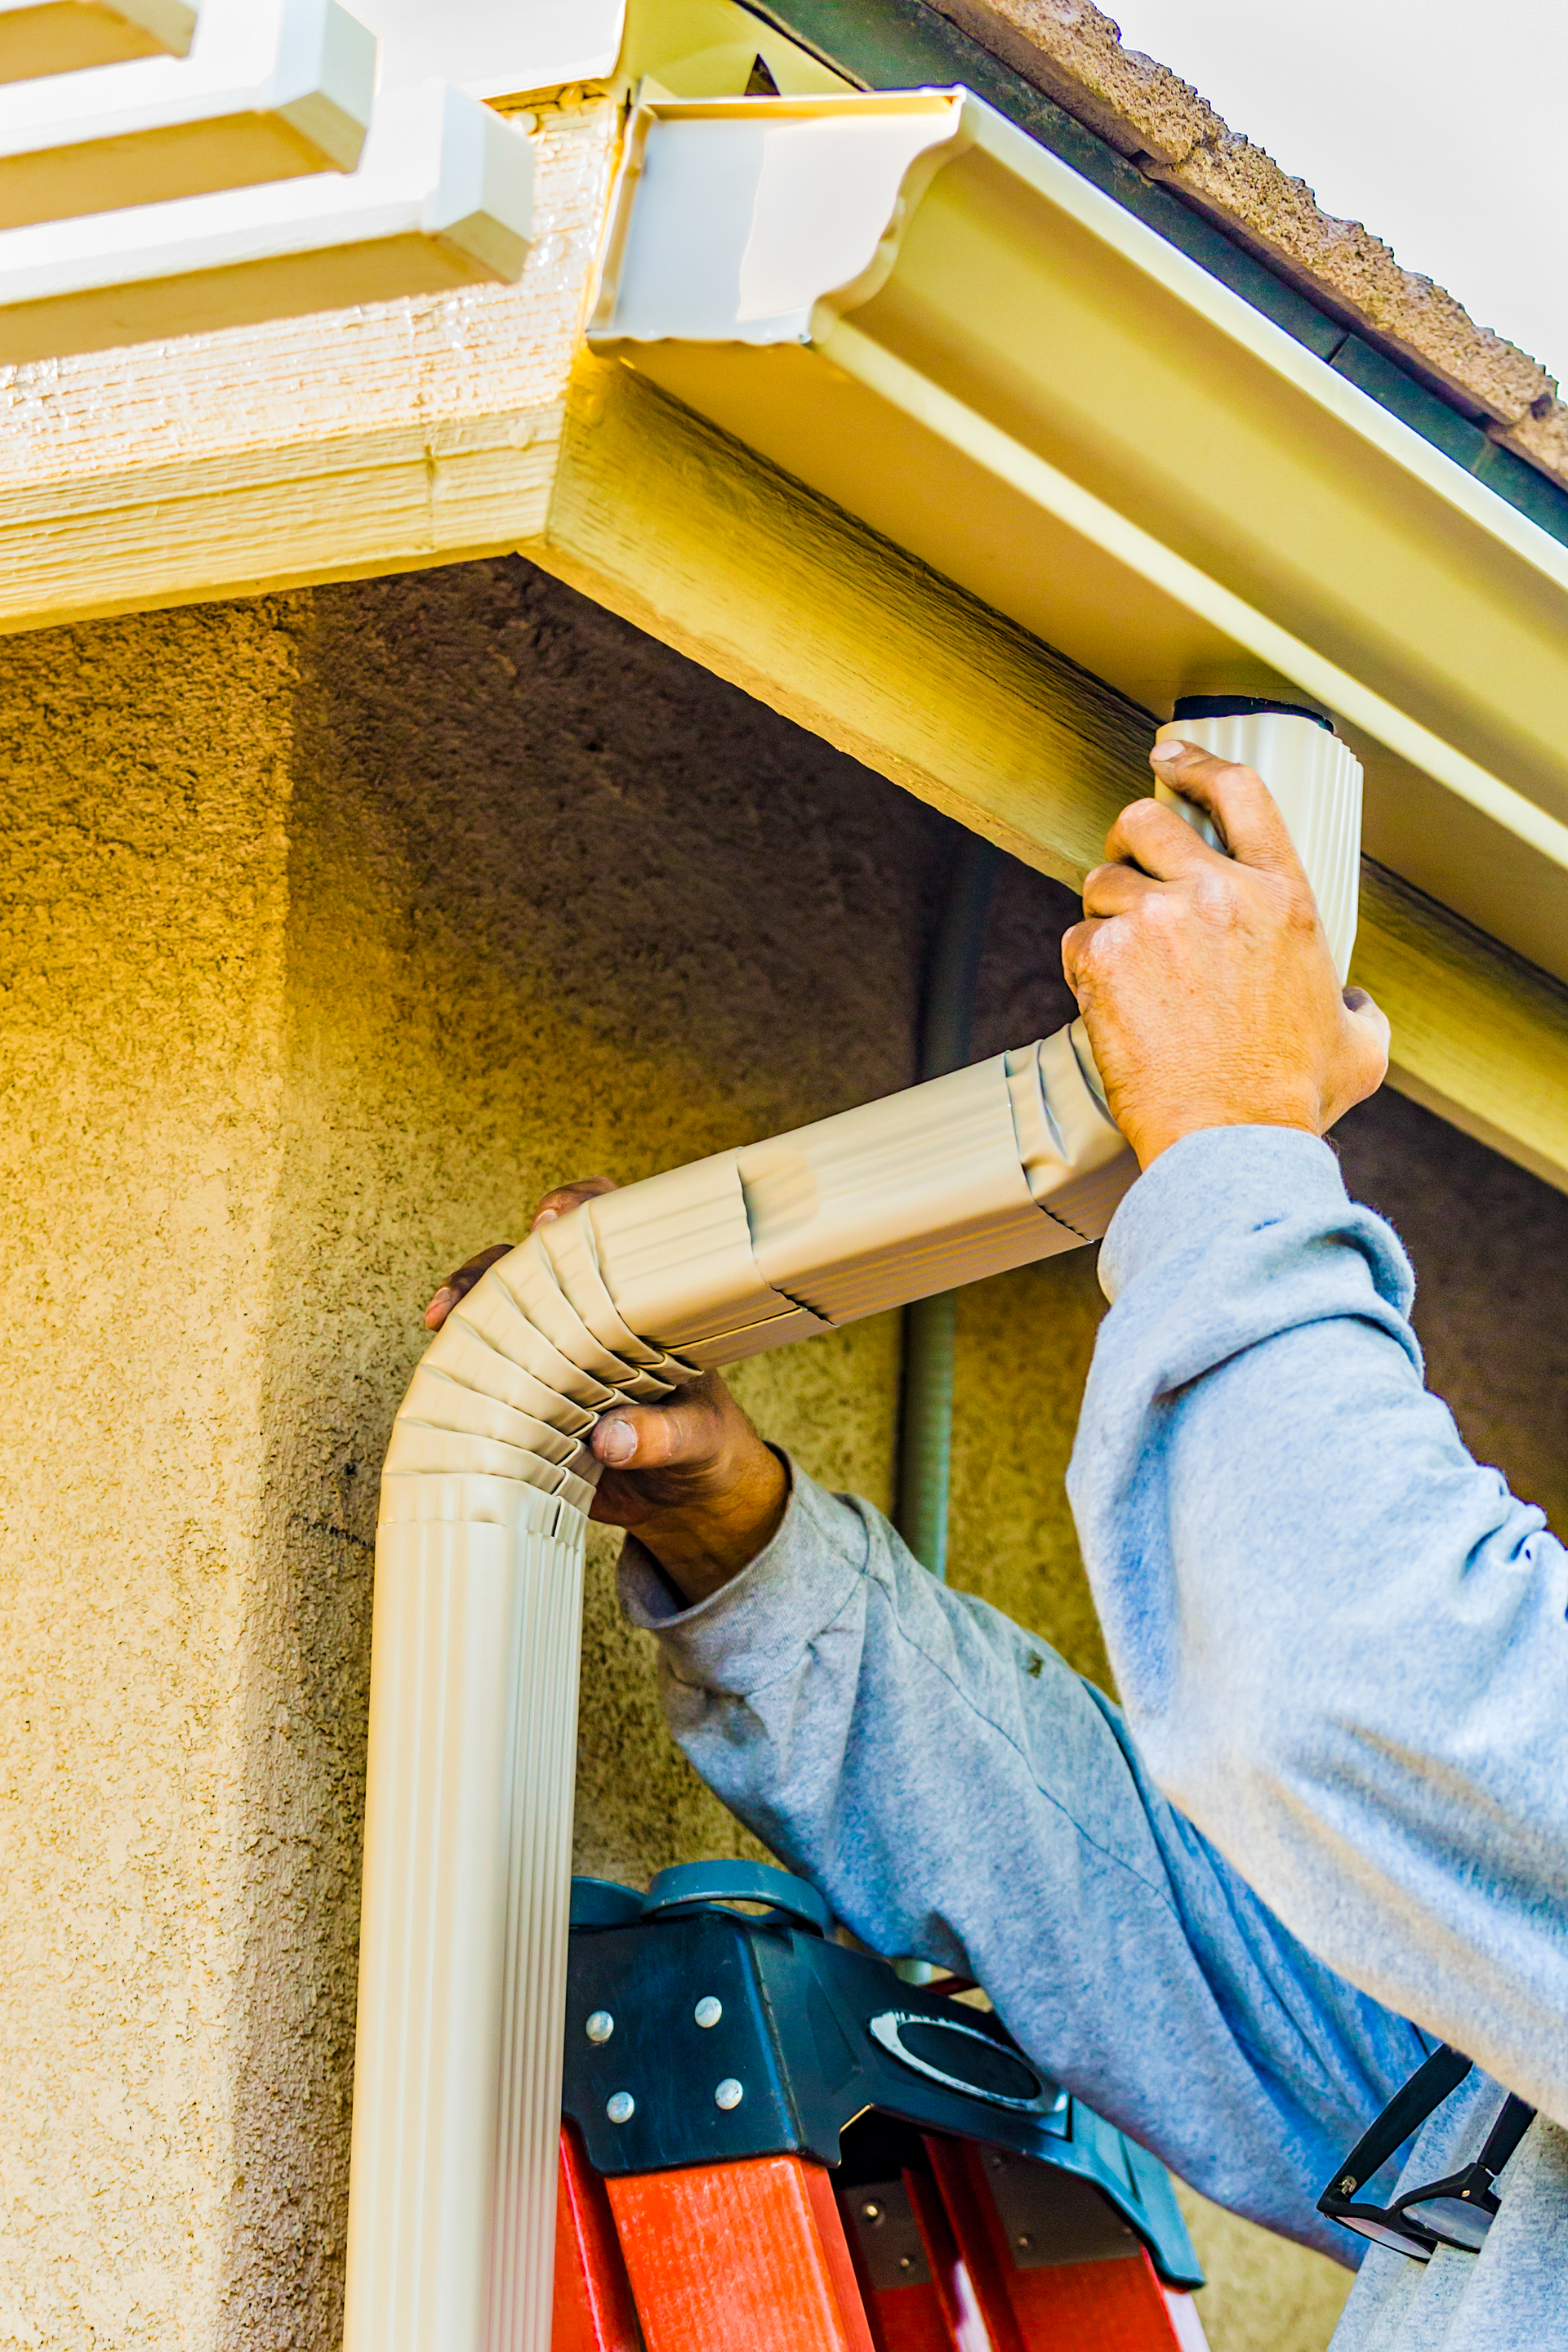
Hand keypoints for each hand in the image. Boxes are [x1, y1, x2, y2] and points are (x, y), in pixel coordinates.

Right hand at [423, 1179, 787, 1603]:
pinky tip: (440, 1378)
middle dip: (492, 1267)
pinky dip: (458, 1372)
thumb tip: (611, 1439)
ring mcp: (554, 1359)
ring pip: (497, 1314)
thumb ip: (665, 1436)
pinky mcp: (528, 1405)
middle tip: (472, 1289)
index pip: (610, 1233)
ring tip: (445, 1321)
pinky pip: (483, 1376)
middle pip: (532, 1267)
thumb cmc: (704, 1448)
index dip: (578, 1209)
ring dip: (465, 1310)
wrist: (685, 1505)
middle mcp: (590, 1320)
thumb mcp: (700, 1440)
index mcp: (641, 1306)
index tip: (549, 1222)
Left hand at [1061, 740, 1389, 1167]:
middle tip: (1129, 874)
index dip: (1196, 764)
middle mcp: (1218, 894)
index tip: (1168, 756)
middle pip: (1146, 822)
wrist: (1230, 1141)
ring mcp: (1156, 922)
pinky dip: (1086, 966)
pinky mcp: (1103, 959)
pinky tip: (1112, 1002)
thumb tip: (1354, 1004)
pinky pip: (1077, 938)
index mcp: (1284, 898)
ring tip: (1129, 963)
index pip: (1239, 793)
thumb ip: (1357, 1007)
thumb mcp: (1359, 1045)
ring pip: (1103, 881)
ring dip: (1108, 914)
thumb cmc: (1290, 1098)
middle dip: (1130, 842)